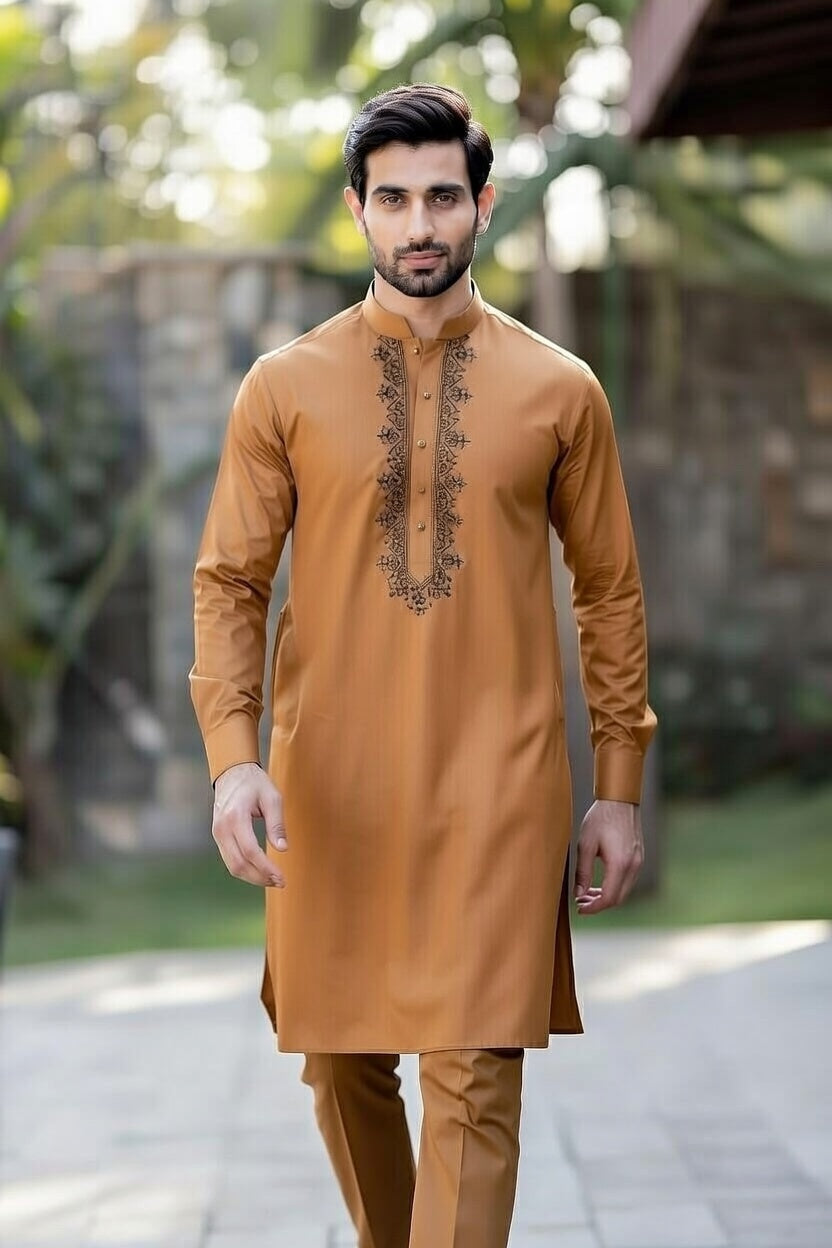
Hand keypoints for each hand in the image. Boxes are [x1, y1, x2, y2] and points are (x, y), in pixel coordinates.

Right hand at [211, 762, 288, 887]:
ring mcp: (217, 834)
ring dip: (252, 877)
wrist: (232, 772)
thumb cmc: (255, 783)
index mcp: (235, 817)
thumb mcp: (272, 797)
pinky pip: (230, 860)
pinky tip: (261, 871)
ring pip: (232, 866)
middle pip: (238, 864)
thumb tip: (283, 849)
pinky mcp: (218, 837)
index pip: (250, 851)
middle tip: (280, 882)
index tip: (282, 878)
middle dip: (260, 877)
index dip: (266, 868)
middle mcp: (222, 828)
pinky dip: (245, 869)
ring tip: (273, 880)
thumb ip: (276, 824)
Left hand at [573, 798, 642, 914]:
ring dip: (606, 896)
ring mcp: (638, 862)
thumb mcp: (585, 845)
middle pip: (618, 898)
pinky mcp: (638, 858)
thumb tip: (579, 894)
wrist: (619, 800)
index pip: (609, 898)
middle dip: (599, 904)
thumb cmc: (600, 819)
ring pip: (624, 890)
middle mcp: (633, 866)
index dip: (594, 907)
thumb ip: (583, 872)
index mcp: (620, 864)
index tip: (579, 907)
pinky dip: (614, 886)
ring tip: (586, 893)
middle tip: (580, 902)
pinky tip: (599, 882)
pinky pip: (627, 880)